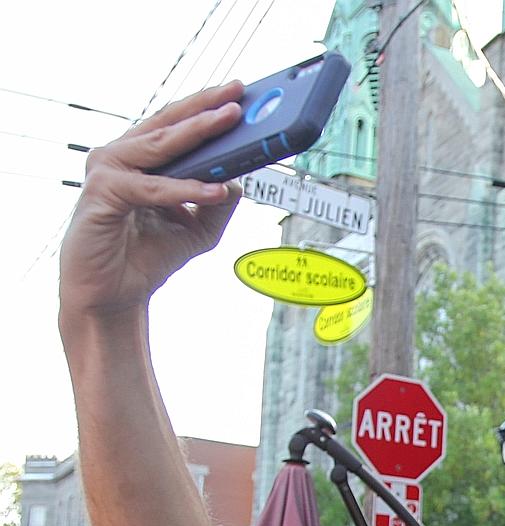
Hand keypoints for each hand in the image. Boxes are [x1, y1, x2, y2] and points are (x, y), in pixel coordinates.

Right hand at [60, 83, 244, 317]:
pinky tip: (216, 189)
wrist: (114, 294)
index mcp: (141, 157)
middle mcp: (122, 155)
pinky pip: (154, 188)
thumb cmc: (148, 256)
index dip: (207, 104)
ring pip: (160, 146)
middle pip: (168, 122)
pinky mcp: (102, 194)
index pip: (176, 122)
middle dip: (206, 105)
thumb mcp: (199, 231)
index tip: (241, 91)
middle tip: (239, 93)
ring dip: (199, 132)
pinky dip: (186, 189)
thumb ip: (220, 205)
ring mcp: (108, 170)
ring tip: (231, 120)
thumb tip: (241, 180)